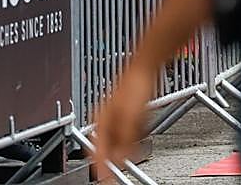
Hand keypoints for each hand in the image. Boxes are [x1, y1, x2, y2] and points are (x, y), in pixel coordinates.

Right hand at [93, 61, 152, 179]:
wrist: (145, 67)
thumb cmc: (135, 85)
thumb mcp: (131, 117)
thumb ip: (125, 139)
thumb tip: (121, 157)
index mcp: (99, 122)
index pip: (95, 153)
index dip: (101, 168)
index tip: (107, 179)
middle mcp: (103, 119)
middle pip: (107, 147)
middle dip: (118, 153)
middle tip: (128, 158)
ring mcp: (113, 115)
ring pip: (118, 139)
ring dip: (128, 142)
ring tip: (138, 134)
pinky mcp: (124, 112)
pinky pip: (128, 130)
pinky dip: (135, 132)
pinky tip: (142, 125)